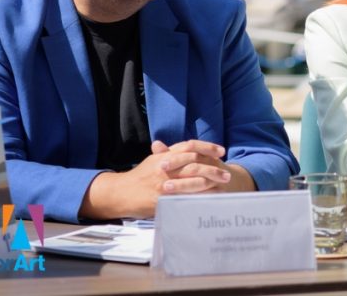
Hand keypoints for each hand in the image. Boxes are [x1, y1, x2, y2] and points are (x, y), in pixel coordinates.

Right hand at [80, 139, 234, 218]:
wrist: (119, 193)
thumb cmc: (139, 177)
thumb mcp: (153, 161)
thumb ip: (169, 154)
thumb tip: (185, 147)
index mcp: (164, 156)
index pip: (190, 146)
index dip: (207, 147)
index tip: (221, 151)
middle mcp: (164, 167)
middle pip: (194, 163)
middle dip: (213, 168)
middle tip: (227, 174)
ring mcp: (162, 183)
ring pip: (191, 179)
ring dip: (209, 182)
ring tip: (223, 186)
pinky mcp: (160, 198)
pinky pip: (182, 197)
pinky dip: (196, 197)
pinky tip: (208, 199)